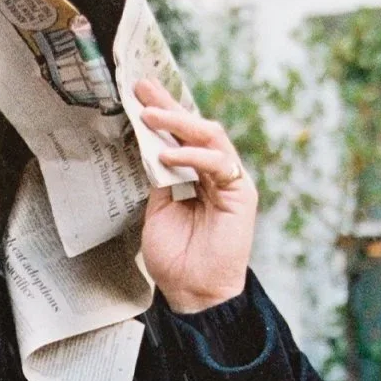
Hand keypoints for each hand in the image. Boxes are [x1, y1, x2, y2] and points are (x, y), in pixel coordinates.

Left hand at [134, 78, 256, 314]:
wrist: (192, 292)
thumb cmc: (176, 258)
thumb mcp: (157, 210)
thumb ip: (158, 179)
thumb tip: (147, 146)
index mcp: (195, 176)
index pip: (179, 137)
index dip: (162, 114)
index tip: (139, 94)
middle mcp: (215, 173)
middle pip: (195, 128)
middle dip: (169, 106)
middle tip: (144, 88)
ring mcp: (230, 181)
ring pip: (210, 137)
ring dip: (179, 124)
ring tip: (150, 117)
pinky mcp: (241, 193)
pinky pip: (220, 164)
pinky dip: (195, 157)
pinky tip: (171, 157)